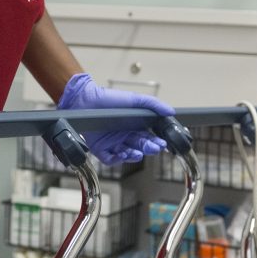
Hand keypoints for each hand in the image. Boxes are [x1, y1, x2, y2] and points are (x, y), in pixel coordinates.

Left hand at [56, 73, 173, 164]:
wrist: (86, 99)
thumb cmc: (109, 98)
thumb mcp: (135, 100)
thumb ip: (153, 105)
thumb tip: (170, 111)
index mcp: (133, 126)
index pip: (148, 137)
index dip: (156, 141)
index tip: (163, 143)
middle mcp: (124, 136)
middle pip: (140, 146)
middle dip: (149, 148)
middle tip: (155, 148)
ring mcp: (112, 143)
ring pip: (127, 155)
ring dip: (134, 155)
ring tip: (138, 153)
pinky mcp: (100, 149)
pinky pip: (111, 159)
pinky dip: (117, 159)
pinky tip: (122, 154)